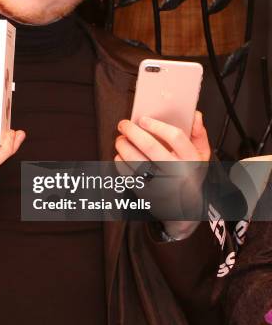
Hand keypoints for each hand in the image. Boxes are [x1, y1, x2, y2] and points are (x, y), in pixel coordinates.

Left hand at [114, 111, 209, 237]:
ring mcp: (161, 184)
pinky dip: (120, 162)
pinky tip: (121, 155)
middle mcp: (177, 171)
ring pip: (135, 160)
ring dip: (123, 146)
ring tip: (120, 139)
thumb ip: (198, 134)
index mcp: (191, 159)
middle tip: (124, 124)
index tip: (143, 119)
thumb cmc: (191, 175)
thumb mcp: (202, 155)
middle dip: (132, 132)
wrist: (187, 209)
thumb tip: (195, 115)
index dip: (157, 125)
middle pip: (150, 146)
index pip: (175, 137)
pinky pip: (128, 175)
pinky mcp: (147, 194)